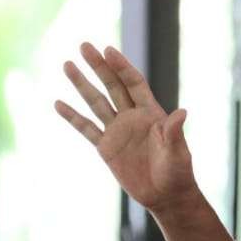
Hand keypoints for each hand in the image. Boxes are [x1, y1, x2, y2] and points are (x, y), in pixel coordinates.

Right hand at [54, 42, 195, 214]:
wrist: (165, 195)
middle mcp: (132, 117)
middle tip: (83, 45)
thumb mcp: (177, 152)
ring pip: (96, 102)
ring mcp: (117, 131)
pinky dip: (73, 117)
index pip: (134, 83)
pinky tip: (58, 103)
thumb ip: (174, 132)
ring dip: (82, 84)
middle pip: (112, 86)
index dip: (122, 66)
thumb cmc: (177, 172)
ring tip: (67, 64)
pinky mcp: (106, 148)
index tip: (108, 49)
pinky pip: (86, 129)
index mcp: (152, 113)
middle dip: (98, 66)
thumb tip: (182, 112)